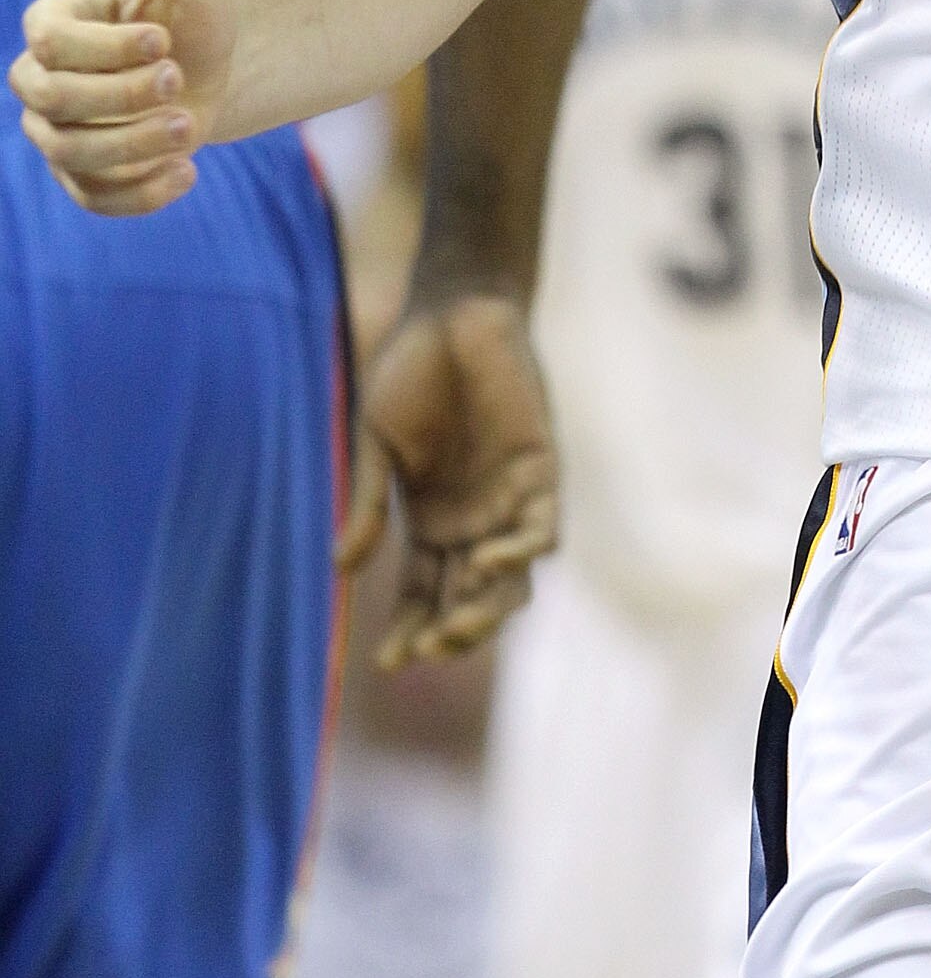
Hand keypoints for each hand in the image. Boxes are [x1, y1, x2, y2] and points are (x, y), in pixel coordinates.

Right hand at [11, 0, 235, 213]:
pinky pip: (95, 197)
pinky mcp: (83, 177)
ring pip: (72, 153)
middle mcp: (39, 81)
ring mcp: (55, 133)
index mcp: (51, 26)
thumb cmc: (186, 17)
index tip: (162, 40)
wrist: (205, 69)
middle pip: (53, 100)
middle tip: (179, 78)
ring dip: (132, 145)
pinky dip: (140, 193)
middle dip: (119, 96)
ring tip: (188, 126)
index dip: (106, 47)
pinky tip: (187, 171)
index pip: (52, 43)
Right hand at [336, 288, 558, 667]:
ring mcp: (509, 499)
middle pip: (468, 600)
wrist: (453, 313)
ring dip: (484, 609)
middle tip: (424, 651)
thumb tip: (342, 570)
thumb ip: (367, 503)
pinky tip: (489, 561)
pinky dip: (520, 552)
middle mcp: (473, 521)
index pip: (422, 595)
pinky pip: (542, 527)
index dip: (408, 631)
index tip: (385, 665)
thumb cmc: (409, 372)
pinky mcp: (541, 471)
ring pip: (509, 579)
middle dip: (449, 634)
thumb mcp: (376, 445)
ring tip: (454, 625)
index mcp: (431, 521)